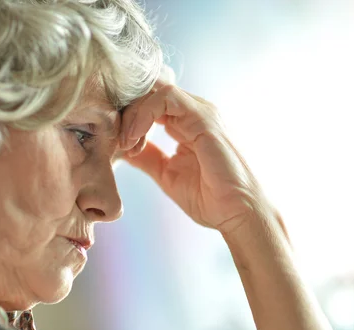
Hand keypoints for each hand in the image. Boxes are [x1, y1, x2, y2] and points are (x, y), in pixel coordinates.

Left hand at [120, 81, 271, 233]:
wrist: (236, 214)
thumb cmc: (209, 198)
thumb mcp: (166, 174)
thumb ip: (147, 157)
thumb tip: (121, 148)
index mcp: (184, 123)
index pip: (147, 102)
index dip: (126, 117)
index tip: (117, 146)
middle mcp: (192, 112)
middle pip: (148, 91)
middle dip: (126, 112)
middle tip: (118, 143)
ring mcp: (200, 112)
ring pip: (154, 90)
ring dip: (132, 114)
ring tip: (127, 143)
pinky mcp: (204, 117)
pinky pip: (167, 97)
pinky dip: (144, 113)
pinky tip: (136, 137)